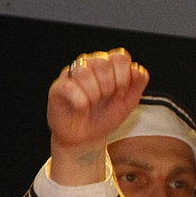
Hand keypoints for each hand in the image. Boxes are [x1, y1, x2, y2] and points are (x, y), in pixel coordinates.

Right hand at [47, 48, 147, 183]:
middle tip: (106, 99)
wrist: (86, 139)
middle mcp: (89, 65)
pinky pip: (70, 87)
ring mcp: (72, 75)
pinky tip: (81, 108)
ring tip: (92, 103)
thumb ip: (137, 84)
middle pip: (102, 63)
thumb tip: (137, 70)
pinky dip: (80, 101)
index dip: (124, 77)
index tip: (121, 93)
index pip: (120, 57)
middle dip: (110, 86)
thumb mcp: (128, 102)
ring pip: (84, 71)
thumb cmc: (105, 117)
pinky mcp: (58, 87)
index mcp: (107, 65)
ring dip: (94, 93)